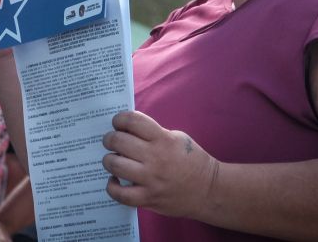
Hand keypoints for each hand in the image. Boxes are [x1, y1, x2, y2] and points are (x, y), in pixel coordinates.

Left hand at [102, 111, 217, 218]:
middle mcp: (155, 158)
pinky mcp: (148, 198)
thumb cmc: (192, 160)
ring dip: (108, 160)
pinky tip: (114, 180)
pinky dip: (112, 186)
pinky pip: (120, 194)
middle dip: (110, 138)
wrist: (208, 190)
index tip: (118, 122)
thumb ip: (154, 133)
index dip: (120, 119)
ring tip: (112, 159)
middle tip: (110, 140)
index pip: (133, 121)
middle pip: (119, 141)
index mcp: (163, 139)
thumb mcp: (178, 138)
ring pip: (115, 165)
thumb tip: (128, 130)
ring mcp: (151, 180)